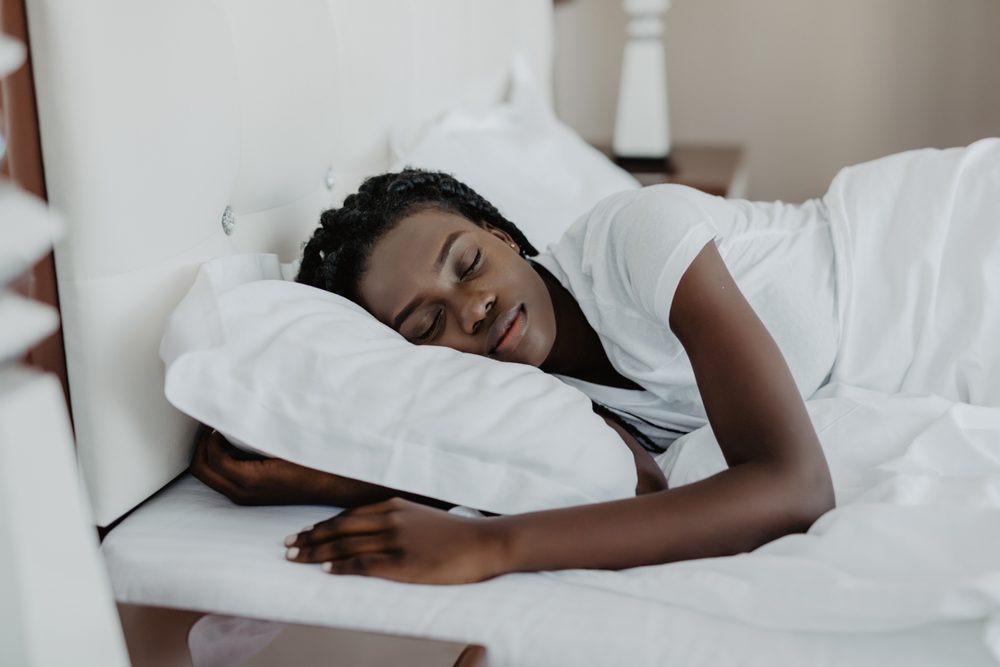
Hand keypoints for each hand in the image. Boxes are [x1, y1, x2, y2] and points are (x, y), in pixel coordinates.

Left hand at [190, 426, 346, 505]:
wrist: (334, 484)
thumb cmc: (314, 461)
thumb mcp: (284, 442)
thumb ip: (256, 433)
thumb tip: (233, 415)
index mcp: (250, 479)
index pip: (213, 455)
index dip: (211, 434)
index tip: (220, 417)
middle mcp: (243, 493)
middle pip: (202, 470)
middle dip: (201, 444)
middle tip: (211, 424)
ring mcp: (245, 497)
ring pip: (210, 476)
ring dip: (209, 452)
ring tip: (222, 431)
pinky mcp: (251, 496)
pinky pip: (223, 478)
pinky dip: (220, 460)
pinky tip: (235, 444)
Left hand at [283, 497, 507, 584]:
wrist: (485, 543)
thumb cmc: (457, 536)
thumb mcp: (423, 519)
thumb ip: (398, 521)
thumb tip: (375, 532)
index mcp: (395, 507)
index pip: (347, 517)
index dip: (321, 526)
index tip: (301, 533)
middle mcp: (391, 519)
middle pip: (339, 528)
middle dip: (309, 538)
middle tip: (286, 546)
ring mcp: (396, 540)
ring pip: (345, 546)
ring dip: (315, 552)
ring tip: (294, 558)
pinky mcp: (403, 563)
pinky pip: (363, 564)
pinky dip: (340, 567)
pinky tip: (324, 571)